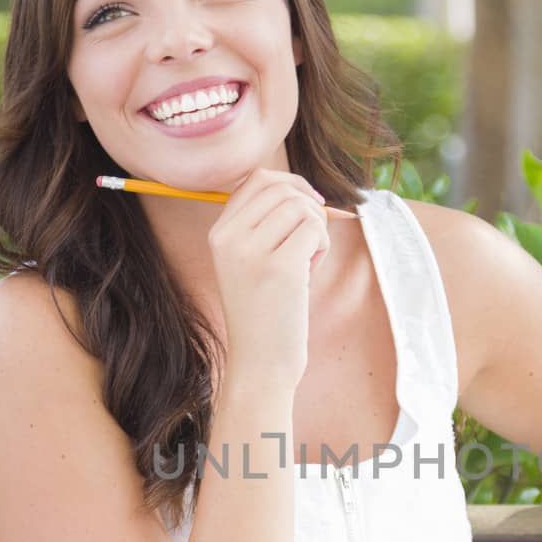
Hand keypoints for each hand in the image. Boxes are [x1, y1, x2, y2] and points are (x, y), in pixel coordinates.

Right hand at [207, 168, 330, 388]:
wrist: (260, 362)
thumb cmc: (266, 311)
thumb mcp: (251, 261)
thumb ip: (266, 224)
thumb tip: (304, 189)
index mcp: (219, 233)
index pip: (257, 179)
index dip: (290, 184)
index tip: (308, 206)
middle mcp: (229, 238)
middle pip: (281, 188)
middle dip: (308, 206)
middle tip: (311, 240)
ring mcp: (252, 253)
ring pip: (301, 207)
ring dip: (317, 229)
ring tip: (308, 260)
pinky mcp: (280, 269)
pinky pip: (314, 229)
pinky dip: (322, 246)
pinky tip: (310, 271)